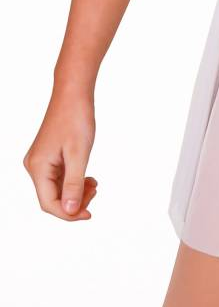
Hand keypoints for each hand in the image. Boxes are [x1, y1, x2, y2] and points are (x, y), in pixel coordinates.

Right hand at [23, 85, 97, 219]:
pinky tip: (88, 178)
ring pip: (57, 188)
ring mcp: (41, 161)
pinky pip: (59, 177)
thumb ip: (74, 184)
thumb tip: (70, 212)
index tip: (89, 214)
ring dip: (76, 191)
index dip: (69, 213)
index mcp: (37, 167)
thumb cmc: (76, 118)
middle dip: (74, 202)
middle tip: (95, 193)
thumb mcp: (79, 154)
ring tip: (94, 184)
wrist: (73, 93)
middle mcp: (35, 166)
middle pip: (52, 198)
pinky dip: (74, 181)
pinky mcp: (49, 156)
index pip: (49, 203)